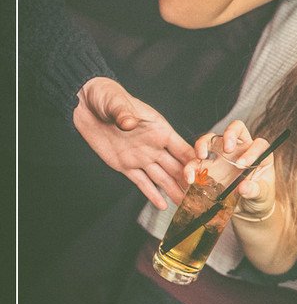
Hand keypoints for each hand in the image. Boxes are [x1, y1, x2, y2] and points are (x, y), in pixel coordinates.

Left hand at [72, 77, 193, 208]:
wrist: (85, 104)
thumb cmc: (106, 96)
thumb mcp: (116, 101)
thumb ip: (125, 113)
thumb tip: (130, 123)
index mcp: (160, 130)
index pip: (183, 149)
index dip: (195, 162)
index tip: (205, 175)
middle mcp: (154, 146)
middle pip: (177, 167)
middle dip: (189, 182)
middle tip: (201, 198)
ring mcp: (140, 157)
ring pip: (162, 178)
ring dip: (174, 191)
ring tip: (187, 206)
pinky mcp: (124, 165)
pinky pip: (141, 182)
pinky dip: (151, 194)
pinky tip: (163, 205)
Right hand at [185, 121, 275, 216]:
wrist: (247, 209)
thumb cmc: (259, 198)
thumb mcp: (262, 196)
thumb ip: (255, 190)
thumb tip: (244, 186)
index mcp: (260, 154)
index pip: (258, 145)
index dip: (251, 152)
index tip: (242, 165)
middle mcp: (242, 150)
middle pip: (236, 129)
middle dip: (230, 134)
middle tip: (227, 149)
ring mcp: (224, 155)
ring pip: (212, 139)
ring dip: (204, 144)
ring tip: (201, 156)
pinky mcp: (209, 165)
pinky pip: (197, 161)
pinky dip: (191, 167)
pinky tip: (190, 177)